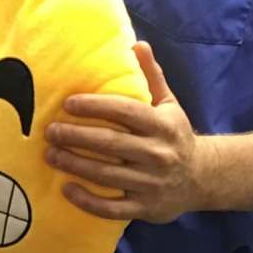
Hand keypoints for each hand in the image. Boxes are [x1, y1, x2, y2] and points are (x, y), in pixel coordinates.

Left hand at [45, 41, 216, 222]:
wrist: (203, 178)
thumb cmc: (175, 136)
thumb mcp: (169, 104)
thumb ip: (151, 76)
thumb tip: (136, 44)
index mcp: (162, 126)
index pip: (125, 112)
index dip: (95, 106)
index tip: (68, 104)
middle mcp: (158, 155)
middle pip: (110, 144)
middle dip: (75, 136)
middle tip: (49, 131)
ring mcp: (151, 184)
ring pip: (106, 175)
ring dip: (74, 165)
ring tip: (50, 154)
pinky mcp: (145, 208)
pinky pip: (112, 208)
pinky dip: (87, 201)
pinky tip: (66, 188)